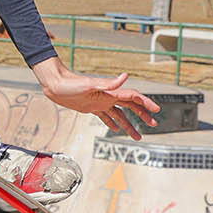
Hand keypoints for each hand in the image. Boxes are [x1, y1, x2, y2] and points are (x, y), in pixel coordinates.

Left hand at [33, 60, 159, 139]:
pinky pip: (105, 117)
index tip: (156, 110)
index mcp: (110, 93)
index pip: (133, 97)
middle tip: (153, 123)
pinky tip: (116, 130)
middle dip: (142, 115)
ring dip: (129, 125)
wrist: (56, 85)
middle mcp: (108, 97)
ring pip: (119, 115)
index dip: (146, 103)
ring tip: (138, 136)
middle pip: (130, 106)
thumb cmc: (71, 84)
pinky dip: (112, 123)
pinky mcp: (91, 108)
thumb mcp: (89, 85)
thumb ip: (109, 83)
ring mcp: (100, 102)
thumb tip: (125, 75)